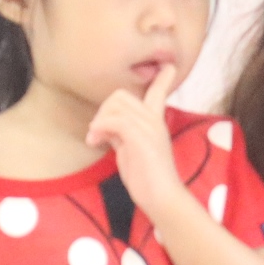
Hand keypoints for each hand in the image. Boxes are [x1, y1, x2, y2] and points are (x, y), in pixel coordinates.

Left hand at [85, 64, 188, 218]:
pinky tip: (95, 142)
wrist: (162, 198)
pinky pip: (114, 121)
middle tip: (97, 132)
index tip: (169, 67)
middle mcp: (154, 120)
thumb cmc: (147, 180)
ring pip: (116, 105)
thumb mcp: (131, 151)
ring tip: (94, 140)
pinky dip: (100, 129)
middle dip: (103, 110)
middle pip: (121, 95)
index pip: (158, 92)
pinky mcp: (140, 137)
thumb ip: (122, 135)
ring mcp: (149, 127)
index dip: (161, 79)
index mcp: (155, 122)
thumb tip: (107, 127)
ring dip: (99, 121)